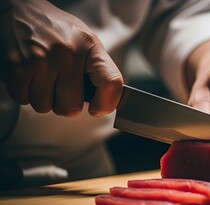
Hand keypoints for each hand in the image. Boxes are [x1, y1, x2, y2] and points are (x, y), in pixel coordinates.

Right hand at [0, 0, 122, 116]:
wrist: (24, 11)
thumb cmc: (60, 32)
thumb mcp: (88, 44)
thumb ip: (100, 71)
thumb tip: (108, 103)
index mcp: (91, 48)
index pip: (111, 83)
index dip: (106, 104)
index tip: (97, 108)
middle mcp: (68, 53)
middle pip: (71, 106)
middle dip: (65, 103)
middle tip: (61, 87)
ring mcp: (42, 60)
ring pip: (45, 106)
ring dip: (43, 98)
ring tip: (44, 78)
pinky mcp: (17, 65)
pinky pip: (23, 98)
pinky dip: (25, 92)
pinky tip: (29, 75)